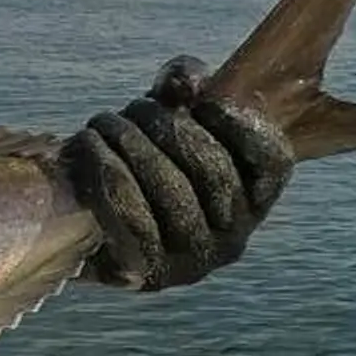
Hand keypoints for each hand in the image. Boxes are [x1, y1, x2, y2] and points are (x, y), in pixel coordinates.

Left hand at [60, 55, 295, 291]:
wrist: (83, 221)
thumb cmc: (138, 160)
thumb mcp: (165, 114)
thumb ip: (181, 86)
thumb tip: (187, 81)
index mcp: (254, 200)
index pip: (271, 161)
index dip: (240, 123)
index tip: (200, 98)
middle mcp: (234, 237)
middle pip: (212, 170)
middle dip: (164, 126)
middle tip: (129, 108)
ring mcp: (195, 261)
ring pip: (172, 193)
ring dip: (130, 145)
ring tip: (102, 123)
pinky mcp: (150, 274)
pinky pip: (134, 222)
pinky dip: (108, 175)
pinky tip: (88, 148)